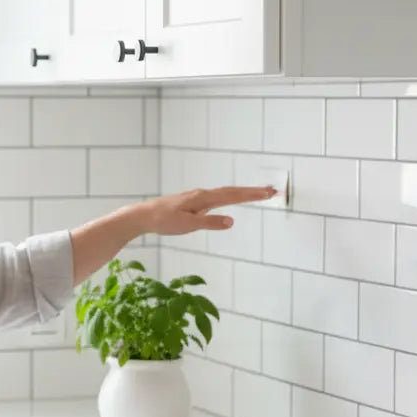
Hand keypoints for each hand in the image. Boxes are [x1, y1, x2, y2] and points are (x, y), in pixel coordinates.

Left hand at [137, 185, 277, 235]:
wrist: (144, 216)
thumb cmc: (164, 221)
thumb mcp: (188, 225)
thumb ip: (209, 222)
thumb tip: (231, 221)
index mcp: (203, 198)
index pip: (232, 195)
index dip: (251, 195)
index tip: (268, 193)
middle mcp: (203, 194)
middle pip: (232, 191)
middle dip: (252, 192)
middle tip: (272, 191)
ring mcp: (198, 197)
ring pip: (225, 193)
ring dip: (242, 193)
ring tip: (259, 194)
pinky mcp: (194, 202)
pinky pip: (217, 197)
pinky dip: (230, 196)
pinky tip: (233, 198)